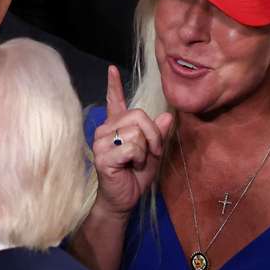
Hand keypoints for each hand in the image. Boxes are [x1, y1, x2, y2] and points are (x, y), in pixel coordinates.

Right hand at [90, 66, 173, 217]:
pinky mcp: (103, 155)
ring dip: (146, 150)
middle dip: (153, 135)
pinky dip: (140, 159)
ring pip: (136, 132)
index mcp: (116, 126)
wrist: (122, 200)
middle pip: (138, 115)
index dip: (113, 85)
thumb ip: (159, 135)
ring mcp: (101, 142)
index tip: (112, 69)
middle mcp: (105, 130)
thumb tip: (168, 116)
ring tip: (138, 162)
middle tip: (152, 152)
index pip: (113, 101)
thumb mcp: (153, 153)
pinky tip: (131, 167)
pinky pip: (132, 147)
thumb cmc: (135, 177)